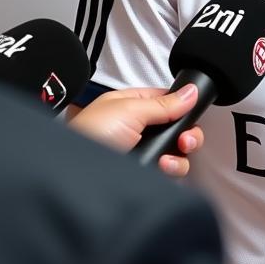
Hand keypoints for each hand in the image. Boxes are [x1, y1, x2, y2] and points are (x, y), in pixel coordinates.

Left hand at [66, 85, 204, 177]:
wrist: (73, 172)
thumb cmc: (89, 134)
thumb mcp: (129, 110)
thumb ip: (163, 102)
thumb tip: (191, 91)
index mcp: (134, 105)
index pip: (170, 101)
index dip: (184, 108)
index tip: (190, 115)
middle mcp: (140, 128)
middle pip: (178, 128)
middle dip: (187, 134)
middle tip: (184, 140)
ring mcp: (142, 151)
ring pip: (177, 152)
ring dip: (179, 155)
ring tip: (167, 159)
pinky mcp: (144, 172)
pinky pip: (169, 170)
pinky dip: (171, 169)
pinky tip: (162, 167)